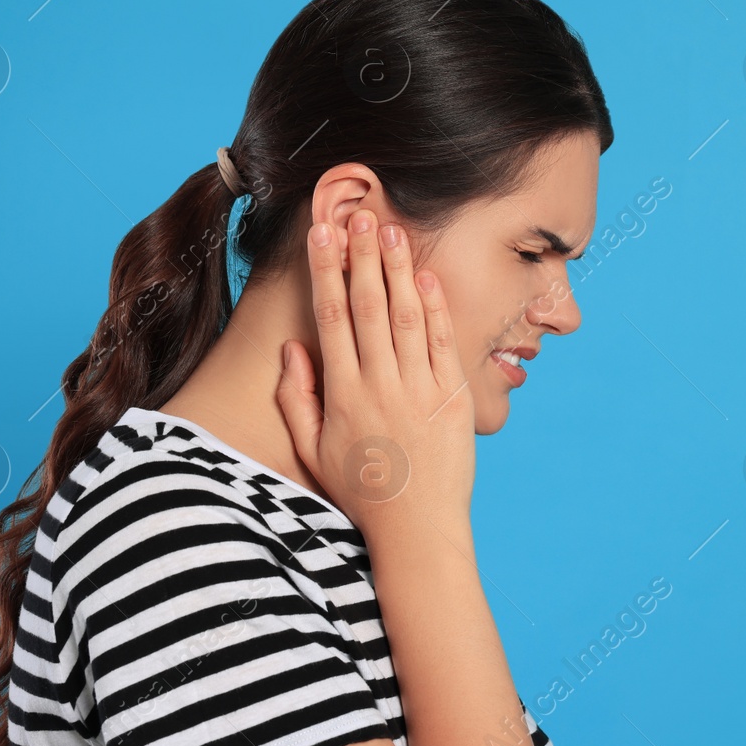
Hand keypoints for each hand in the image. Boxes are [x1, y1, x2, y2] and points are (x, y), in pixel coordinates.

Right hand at [275, 208, 476, 540]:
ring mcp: (418, 390)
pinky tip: (427, 275)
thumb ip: (297, 397)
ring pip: (407, 316)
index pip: (329, 318)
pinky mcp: (453, 398)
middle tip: (359, 216)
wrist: (417, 529)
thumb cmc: (362, 491)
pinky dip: (436, 307)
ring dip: (398, 269)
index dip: (326, 271)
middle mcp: (379, 386)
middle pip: (367, 306)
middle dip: (362, 256)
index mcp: (342, 395)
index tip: (322, 235)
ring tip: (392, 230)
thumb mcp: (312, 450)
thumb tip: (292, 348)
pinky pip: (443, 343)